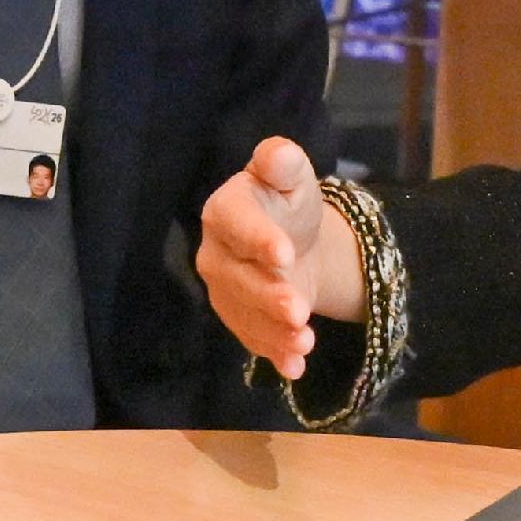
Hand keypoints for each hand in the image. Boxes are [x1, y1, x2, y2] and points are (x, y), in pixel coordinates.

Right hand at [197, 136, 359, 377]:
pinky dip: (274, 354)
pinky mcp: (239, 318)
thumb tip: (279, 153)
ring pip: (244, 313)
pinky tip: (295, 366)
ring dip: (273, 332)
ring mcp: (224, 290)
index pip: (235, 223)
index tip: (285, 254)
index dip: (258, 239)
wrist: (292, 240)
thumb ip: (283, 164)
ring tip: (305, 342)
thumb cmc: (286, 203)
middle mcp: (215, 253)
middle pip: (236, 277)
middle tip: (299, 309)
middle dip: (267, 296)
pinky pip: (253, 338)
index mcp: (224, 211)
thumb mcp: (293, 177)